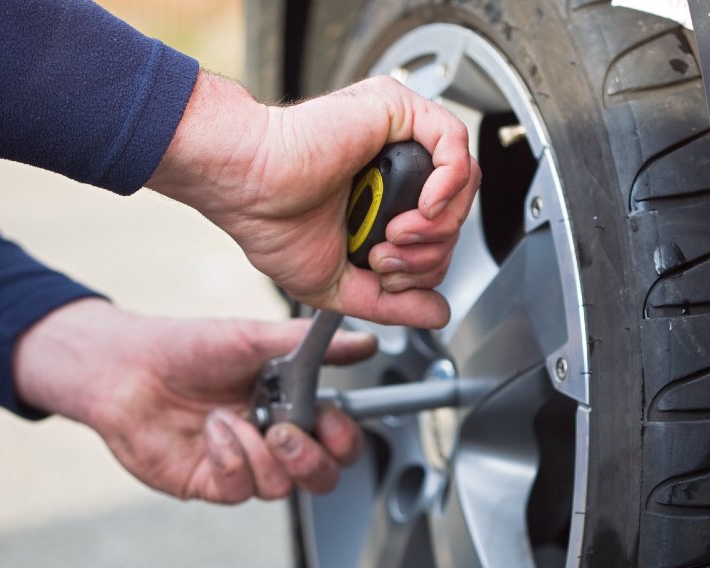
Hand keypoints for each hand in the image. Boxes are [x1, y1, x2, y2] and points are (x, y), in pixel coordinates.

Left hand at [12, 299, 378, 502]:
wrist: (124, 368)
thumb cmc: (187, 348)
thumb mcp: (254, 339)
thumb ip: (311, 344)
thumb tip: (364, 340)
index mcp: (293, 405)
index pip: (339, 439)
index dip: (343, 438)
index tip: (330, 417)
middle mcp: (272, 439)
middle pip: (322, 476)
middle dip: (311, 459)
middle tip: (285, 432)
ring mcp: (243, 464)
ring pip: (282, 487)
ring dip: (260, 453)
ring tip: (231, 418)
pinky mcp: (211, 482)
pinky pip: (239, 489)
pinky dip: (229, 459)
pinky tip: (212, 432)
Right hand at [146, 72, 480, 328]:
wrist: (247, 188)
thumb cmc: (271, 222)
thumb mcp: (340, 283)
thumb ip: (393, 302)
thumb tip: (439, 314)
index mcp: (384, 195)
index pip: (441, 231)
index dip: (426, 263)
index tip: (386, 273)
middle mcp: (395, 162)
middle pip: (456, 211)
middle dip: (431, 251)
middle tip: (386, 259)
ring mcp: (398, 135)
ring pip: (463, 181)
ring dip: (437, 225)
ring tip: (395, 236)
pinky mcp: (396, 109)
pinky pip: (455, 142)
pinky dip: (449, 183)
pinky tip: (421, 207)